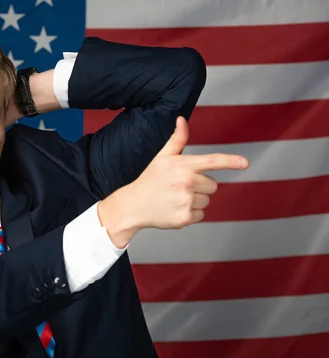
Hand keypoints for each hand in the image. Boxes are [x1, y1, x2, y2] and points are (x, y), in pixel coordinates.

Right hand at [98, 116, 248, 246]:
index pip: (212, 161)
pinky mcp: (185, 217)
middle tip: (180, 187)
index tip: (245, 163)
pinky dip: (191, 214)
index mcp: (183, 165)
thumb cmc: (149, 180)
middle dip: (201, 186)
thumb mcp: (162, 157)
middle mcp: (186, 182)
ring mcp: (186, 201)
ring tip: (175, 198)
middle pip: (213, 185)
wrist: (133, 205)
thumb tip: (182, 119)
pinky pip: (201, 214)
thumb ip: (177, 140)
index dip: (231, 161)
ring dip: (195, 200)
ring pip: (207, 200)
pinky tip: (175, 209)